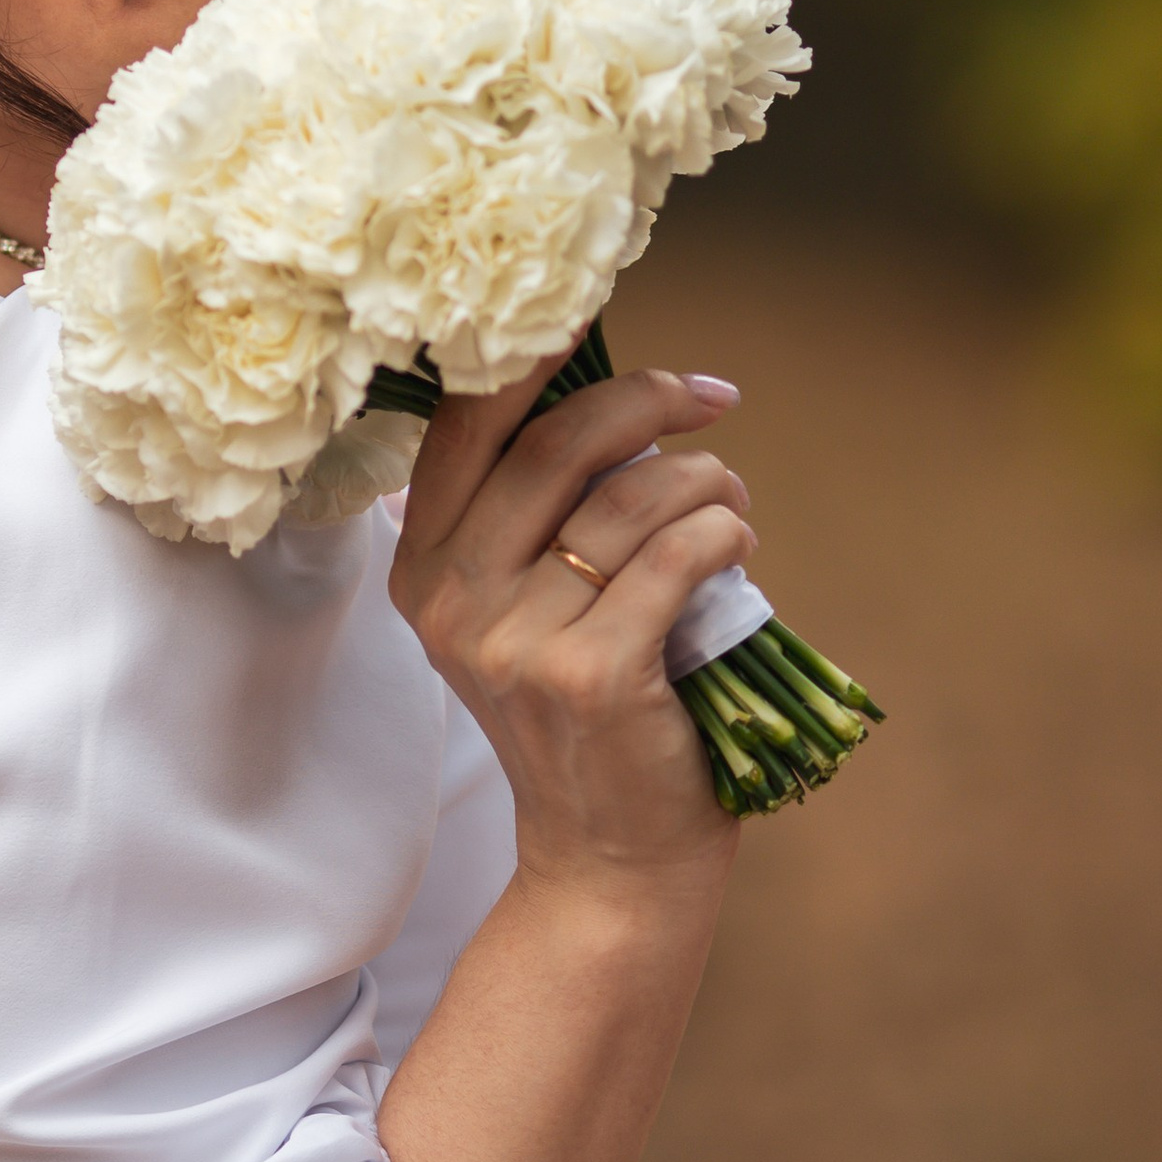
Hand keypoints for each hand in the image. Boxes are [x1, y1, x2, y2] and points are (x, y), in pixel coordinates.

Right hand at [389, 360, 754, 895]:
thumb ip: (539, 513)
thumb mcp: (525, 609)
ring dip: (707, 482)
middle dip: (648, 400)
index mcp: (423, 570)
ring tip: (733, 507)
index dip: (529, 354)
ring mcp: (516, 644)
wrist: (611, 857)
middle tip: (709, 398)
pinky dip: (724, 533)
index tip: (588, 305)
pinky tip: (738, 547)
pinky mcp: (592, 678)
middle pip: (556, 444)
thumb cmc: (586, 712)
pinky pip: (677, 556)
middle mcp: (454, 603)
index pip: (462, 427)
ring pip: (633, 499)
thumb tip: (612, 390)